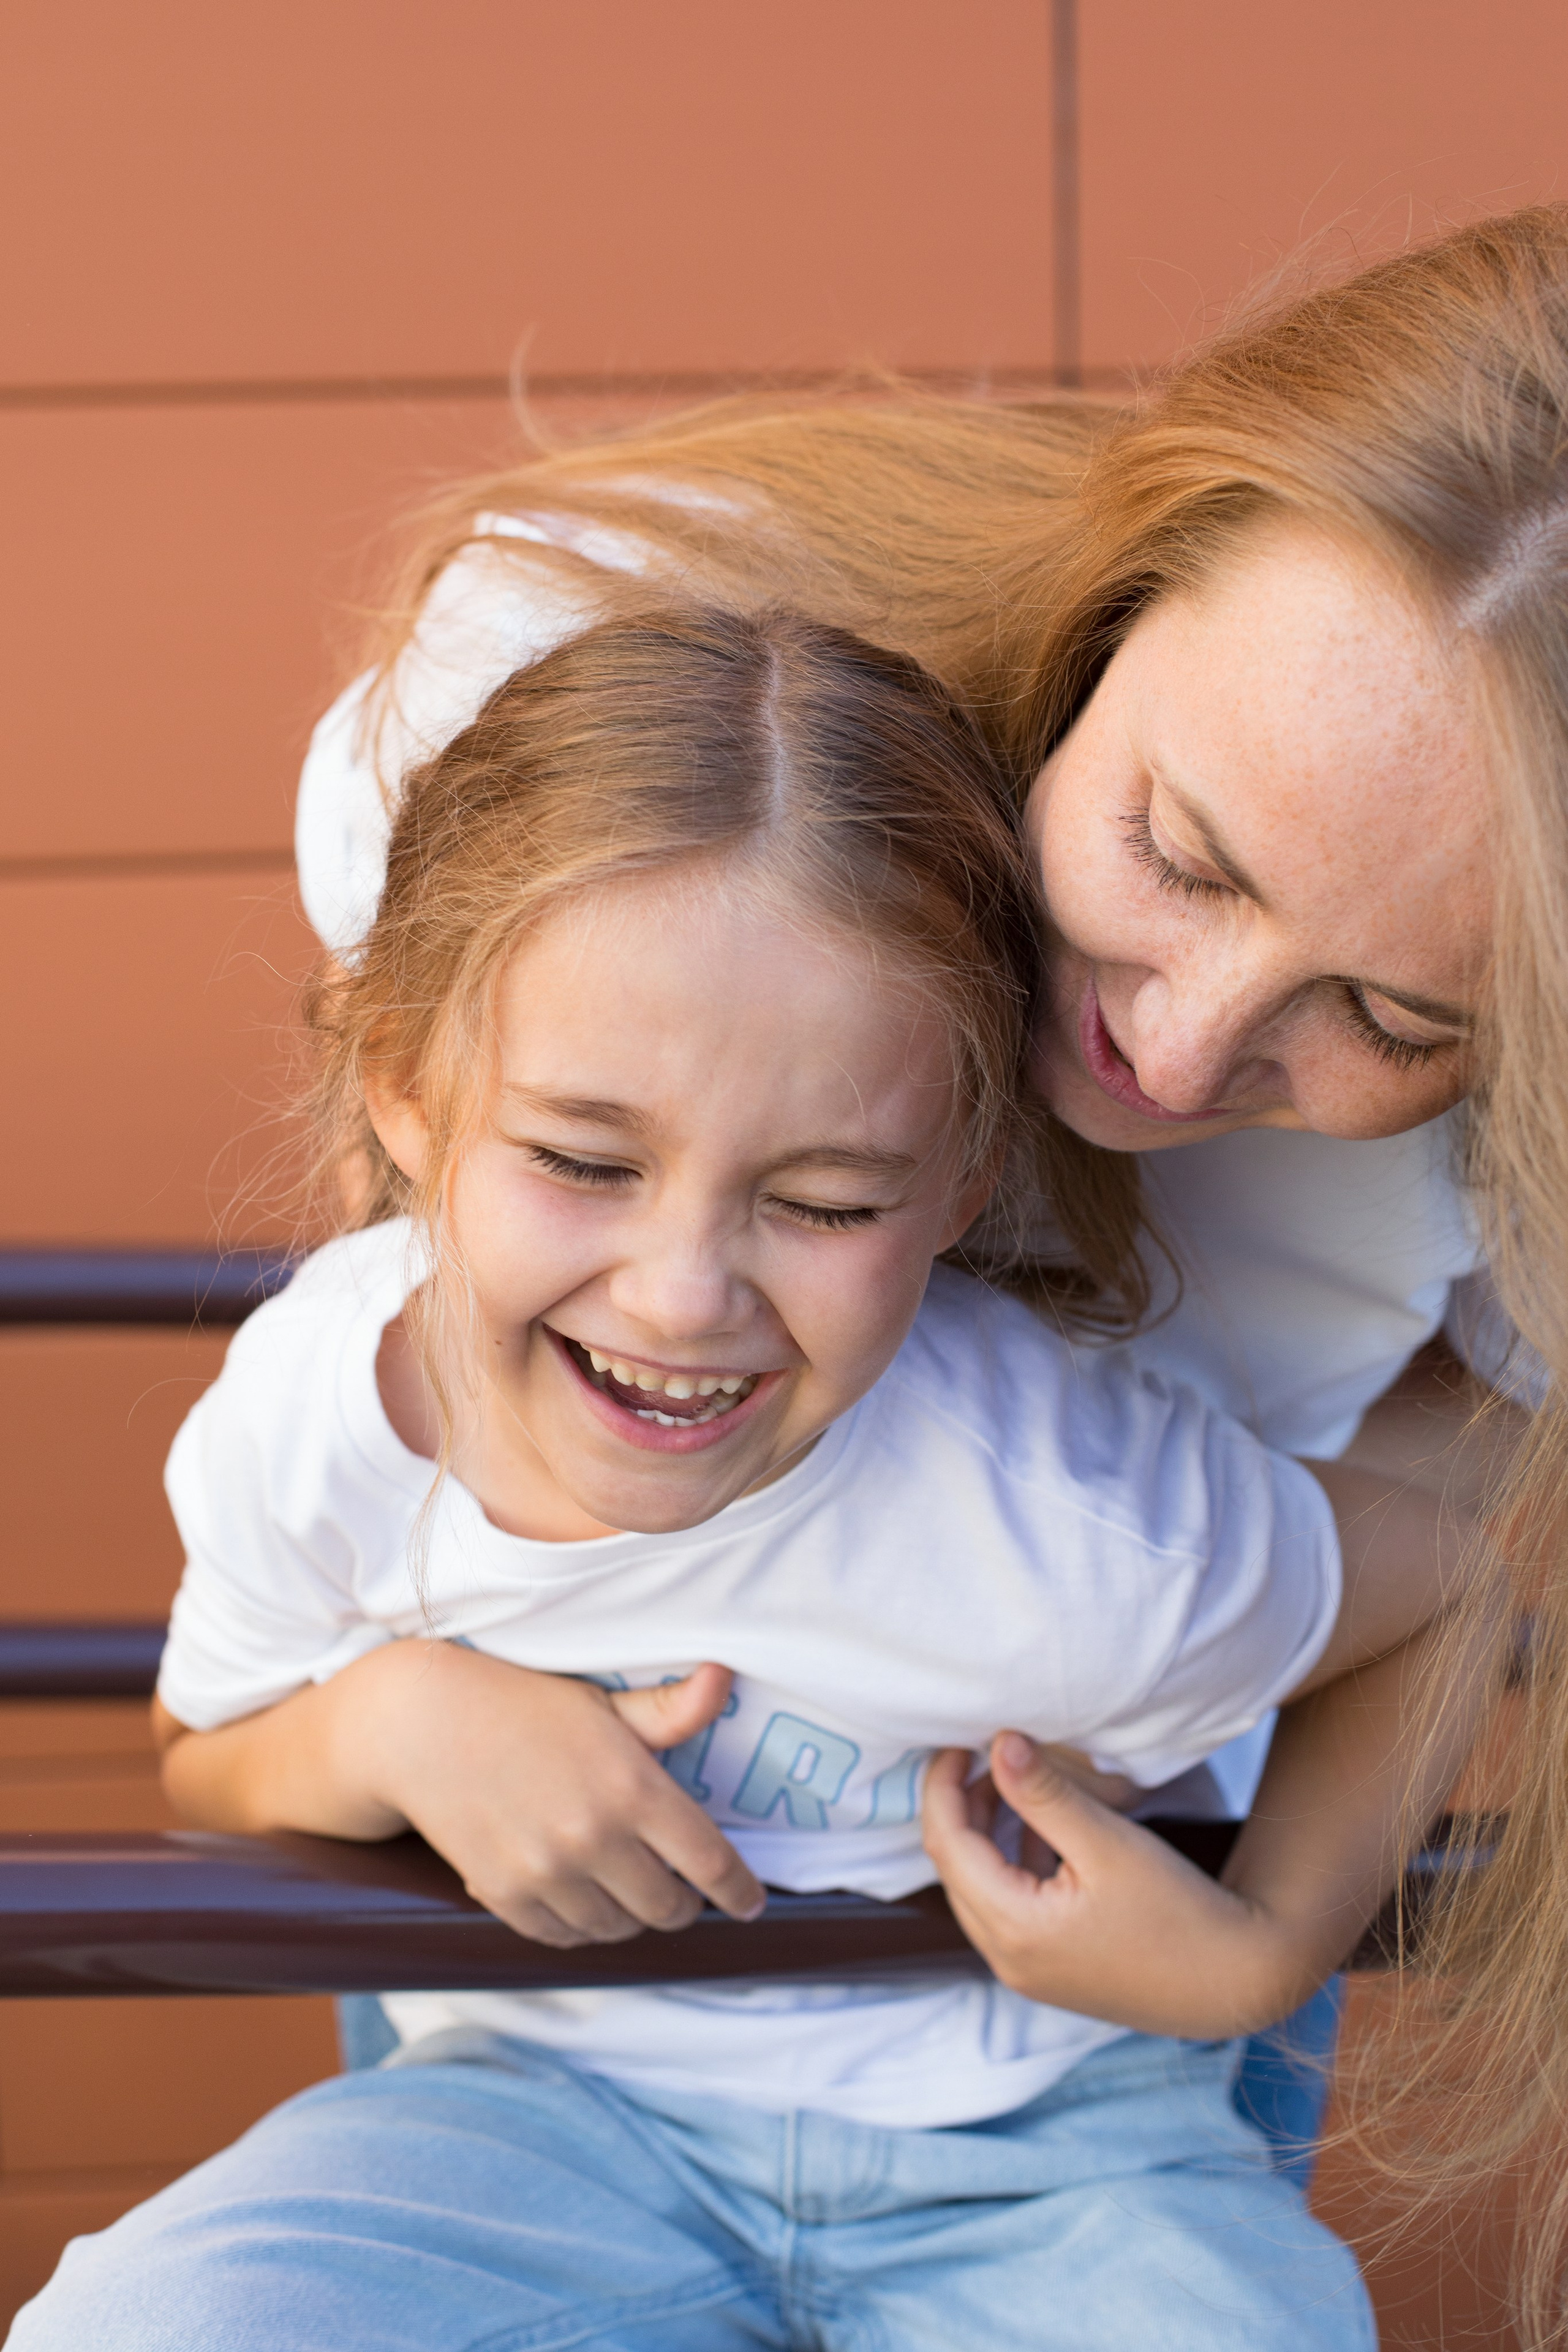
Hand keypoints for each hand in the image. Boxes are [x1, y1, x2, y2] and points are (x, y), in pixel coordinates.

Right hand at [355, 1645, 765, 1948]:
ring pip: (618, 1929)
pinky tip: (582, 1897)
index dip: (741, 1892)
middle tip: (682, 1887)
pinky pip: (563, 1938)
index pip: (710, 1863)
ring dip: (633, 1916)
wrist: (423, 1725)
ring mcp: (547, 1873)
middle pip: (670, 1908)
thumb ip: (667, 1709)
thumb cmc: (523, 1704)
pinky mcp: (505, 1896)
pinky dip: (582, 1927)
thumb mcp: (600, 1701)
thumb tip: (724, 1679)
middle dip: (686, 1903)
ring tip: (630, 1889)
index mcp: (631, 1787)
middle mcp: (594, 1838)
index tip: (751, 1903)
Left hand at [923, 1732, 1315, 2037]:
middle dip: (960, 1806)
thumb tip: (998, 1743)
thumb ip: (1045, 1792)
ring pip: (978, 1887)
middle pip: (956, 1868)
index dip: (943, 1785)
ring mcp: (1027, 1971)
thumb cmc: (1178, 1910)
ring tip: (1009, 1781)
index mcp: (1014, 1929)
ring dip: (986, 1832)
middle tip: (982, 1755)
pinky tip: (1040, 1830)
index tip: (959, 1741)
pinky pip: (1007, 1908)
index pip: (947, 1844)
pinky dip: (1011, 1862)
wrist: (1235, 1981)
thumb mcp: (1108, 1841)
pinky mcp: (1049, 1971)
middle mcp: (1008, 1959)